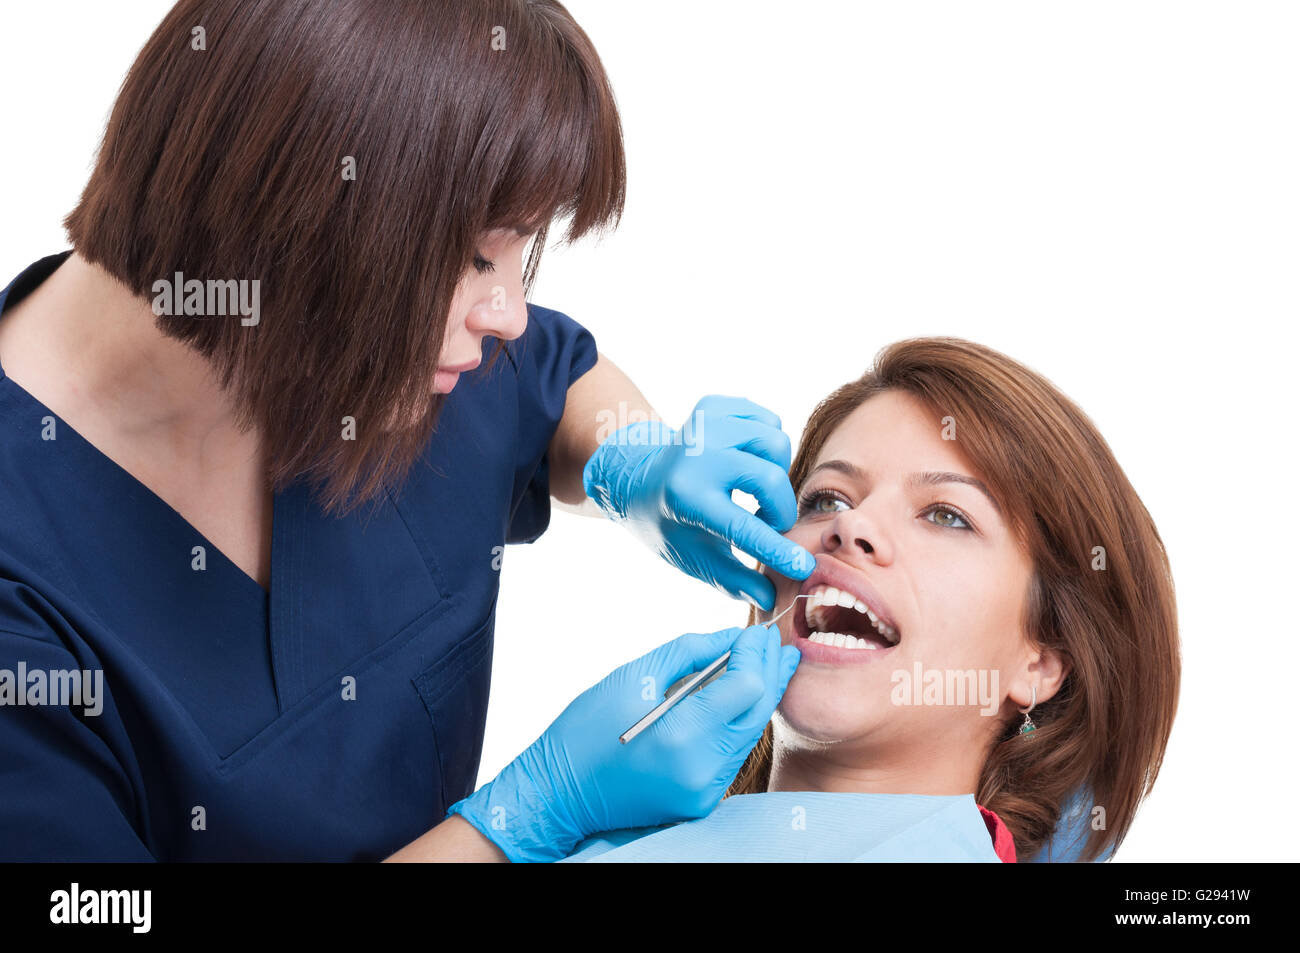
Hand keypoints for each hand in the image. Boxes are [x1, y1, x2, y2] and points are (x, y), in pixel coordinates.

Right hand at [446, 624, 798, 861]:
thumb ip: (690, 652)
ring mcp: (704, 792)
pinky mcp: (701, 802)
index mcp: (682, 734)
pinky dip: (740, 722)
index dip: (756, 655)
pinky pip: (732, 754)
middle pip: (757, 712)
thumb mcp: (634, 676)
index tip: (755, 631)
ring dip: (759, 696)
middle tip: (773, 641)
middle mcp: (702, 769)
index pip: (746, 687)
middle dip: (768, 672)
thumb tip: (731, 636)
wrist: (559, 794)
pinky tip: (743, 697)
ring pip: (749, 734)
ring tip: (769, 663)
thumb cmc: (585, 729)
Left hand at [582, 395, 814, 609]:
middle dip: (781, 508)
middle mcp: (695, 454)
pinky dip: (767, 447)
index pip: (742, 527)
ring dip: (775, 473)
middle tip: (769, 523)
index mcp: (685, 497)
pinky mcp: (716, 405)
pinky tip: (746, 464)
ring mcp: (706, 423)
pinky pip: (769, 421)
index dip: (777, 550)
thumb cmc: (670, 524)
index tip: (805, 568)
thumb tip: (771, 601)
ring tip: (753, 492)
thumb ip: (732, 581)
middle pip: (771, 477)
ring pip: (777, 442)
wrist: (639, 477)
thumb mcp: (693, 558)